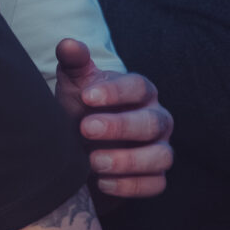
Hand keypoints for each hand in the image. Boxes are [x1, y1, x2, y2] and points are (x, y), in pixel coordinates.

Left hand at [52, 38, 171, 199]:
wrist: (79, 147)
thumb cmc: (81, 109)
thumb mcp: (74, 85)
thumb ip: (73, 64)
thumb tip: (67, 43)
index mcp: (139, 92)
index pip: (138, 87)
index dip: (116, 92)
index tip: (86, 97)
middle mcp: (156, 119)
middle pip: (152, 122)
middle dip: (120, 126)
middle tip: (85, 129)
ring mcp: (159, 149)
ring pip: (161, 156)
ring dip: (129, 161)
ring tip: (93, 162)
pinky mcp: (154, 177)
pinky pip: (155, 184)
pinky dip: (131, 186)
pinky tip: (103, 183)